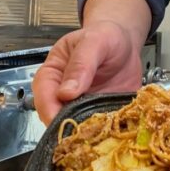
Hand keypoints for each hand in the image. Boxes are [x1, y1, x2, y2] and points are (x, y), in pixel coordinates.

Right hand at [32, 0, 151, 124]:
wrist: (126, 44)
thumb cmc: (105, 37)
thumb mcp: (94, 41)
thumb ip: (81, 63)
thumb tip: (66, 92)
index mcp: (52, 74)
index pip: (43, 95)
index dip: (49, 109)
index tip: (59, 120)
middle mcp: (63, 96)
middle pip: (56, 118)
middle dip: (67, 126)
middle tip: (81, 133)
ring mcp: (81, 109)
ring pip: (76, 128)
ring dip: (86, 134)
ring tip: (99, 133)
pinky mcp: (99, 117)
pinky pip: (98, 131)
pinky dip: (105, 134)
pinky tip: (113, 132)